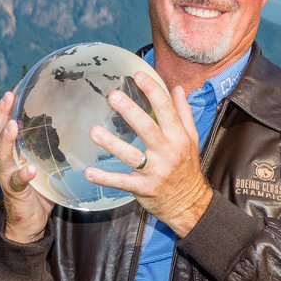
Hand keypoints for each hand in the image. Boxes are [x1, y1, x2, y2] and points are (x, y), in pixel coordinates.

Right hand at [0, 91, 53, 242]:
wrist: (29, 223)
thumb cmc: (40, 190)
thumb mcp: (45, 165)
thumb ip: (53, 149)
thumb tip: (78, 128)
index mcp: (13, 152)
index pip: (6, 124)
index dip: (7, 107)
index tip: (14, 87)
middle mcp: (6, 161)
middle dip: (1, 114)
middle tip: (7, 96)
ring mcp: (7, 176)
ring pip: (2, 154)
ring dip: (6, 139)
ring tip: (12, 126)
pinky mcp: (15, 193)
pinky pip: (17, 182)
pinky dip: (22, 174)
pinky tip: (29, 169)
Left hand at [84, 72, 212, 236]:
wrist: (191, 205)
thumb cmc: (187, 168)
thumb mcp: (192, 139)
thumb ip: (184, 113)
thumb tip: (178, 88)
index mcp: (179, 137)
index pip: (166, 110)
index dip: (153, 91)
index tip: (138, 75)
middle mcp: (168, 152)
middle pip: (148, 129)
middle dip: (130, 112)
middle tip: (113, 96)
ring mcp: (155, 172)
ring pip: (131, 156)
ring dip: (112, 144)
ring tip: (94, 131)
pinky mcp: (143, 188)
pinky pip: (121, 183)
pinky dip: (105, 178)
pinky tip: (89, 172)